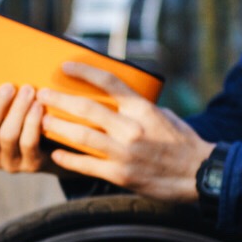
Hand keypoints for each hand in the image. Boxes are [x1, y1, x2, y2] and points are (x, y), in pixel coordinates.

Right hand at [0, 83, 54, 173]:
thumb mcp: (8, 115)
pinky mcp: (30, 165)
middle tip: (9, 86)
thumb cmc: (26, 123)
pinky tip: (38, 107)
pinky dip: (32, 122)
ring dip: (17, 110)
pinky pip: (28, 142)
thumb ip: (0, 102)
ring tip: (28, 91)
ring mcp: (9, 163)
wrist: (56, 151)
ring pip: (7, 135)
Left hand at [36, 61, 211, 201]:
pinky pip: (87, 165)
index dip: (84, 71)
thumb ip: (138, 107)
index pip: (109, 82)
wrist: (200, 176)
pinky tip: (56, 153)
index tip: (64, 66)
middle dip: (59, 100)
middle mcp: (132, 128)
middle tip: (41, 94)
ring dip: (57, 127)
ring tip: (41, 121)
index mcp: (143, 109)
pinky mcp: (121, 175)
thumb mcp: (163, 116)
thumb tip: (116, 97)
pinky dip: (68, 158)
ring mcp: (125, 152)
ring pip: (81, 136)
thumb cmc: (182, 143)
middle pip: (87, 108)